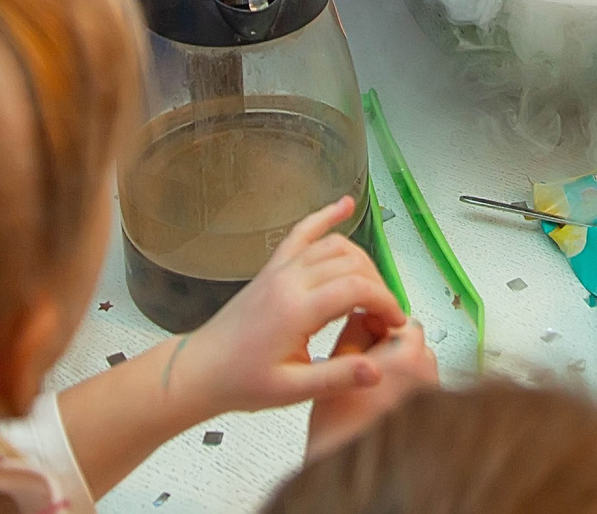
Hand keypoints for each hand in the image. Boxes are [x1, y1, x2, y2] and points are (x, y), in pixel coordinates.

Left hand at [171, 199, 405, 414]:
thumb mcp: (293, 391)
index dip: (386, 301)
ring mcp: (280, 270)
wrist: (201, 371)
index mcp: (295, 310)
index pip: (357, 288)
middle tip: (385, 313)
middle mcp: (288, 281)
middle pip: (351, 262)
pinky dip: (324, 217)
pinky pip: (301, 233)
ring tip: (374, 289)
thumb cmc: (241, 382)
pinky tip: (343, 205)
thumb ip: (338, 378)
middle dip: (378, 284)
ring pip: (333, 245)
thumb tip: (378, 371)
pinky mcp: (272, 269)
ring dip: (361, 261)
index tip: (396, 321)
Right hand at [303, 311, 435, 461]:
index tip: (370, 335)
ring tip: (378, 386)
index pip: (403, 319)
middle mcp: (425, 372)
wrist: (347, 464)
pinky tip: (387, 403)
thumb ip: (355, 331)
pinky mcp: (436, 410)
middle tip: (371, 362)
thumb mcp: (336, 365)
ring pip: (422, 364)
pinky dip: (411, 390)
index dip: (383, 325)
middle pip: (416, 341)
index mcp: (403, 355)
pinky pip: (425, 387)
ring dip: (406, 368)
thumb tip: (365, 314)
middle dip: (396, 347)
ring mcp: (432, 392)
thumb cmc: (339, 427)